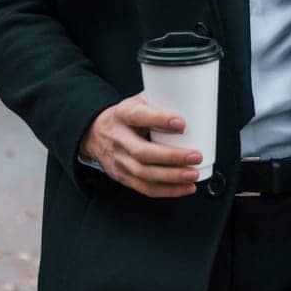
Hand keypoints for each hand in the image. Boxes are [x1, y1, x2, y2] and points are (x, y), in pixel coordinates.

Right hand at [79, 93, 204, 198]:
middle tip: (195, 156)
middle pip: (143, 152)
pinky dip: (168, 190)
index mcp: (123, 115)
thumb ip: (159, 101)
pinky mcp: (122, 176)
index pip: (139, 116)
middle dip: (172, 157)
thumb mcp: (136, 102)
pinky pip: (145, 188)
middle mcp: (118, 138)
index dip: (160, 120)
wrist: (95, 133)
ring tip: (193, 174)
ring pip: (144, 174)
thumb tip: (192, 100)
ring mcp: (118, 160)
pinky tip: (185, 187)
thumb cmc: (124, 117)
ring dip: (172, 177)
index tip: (182, 123)